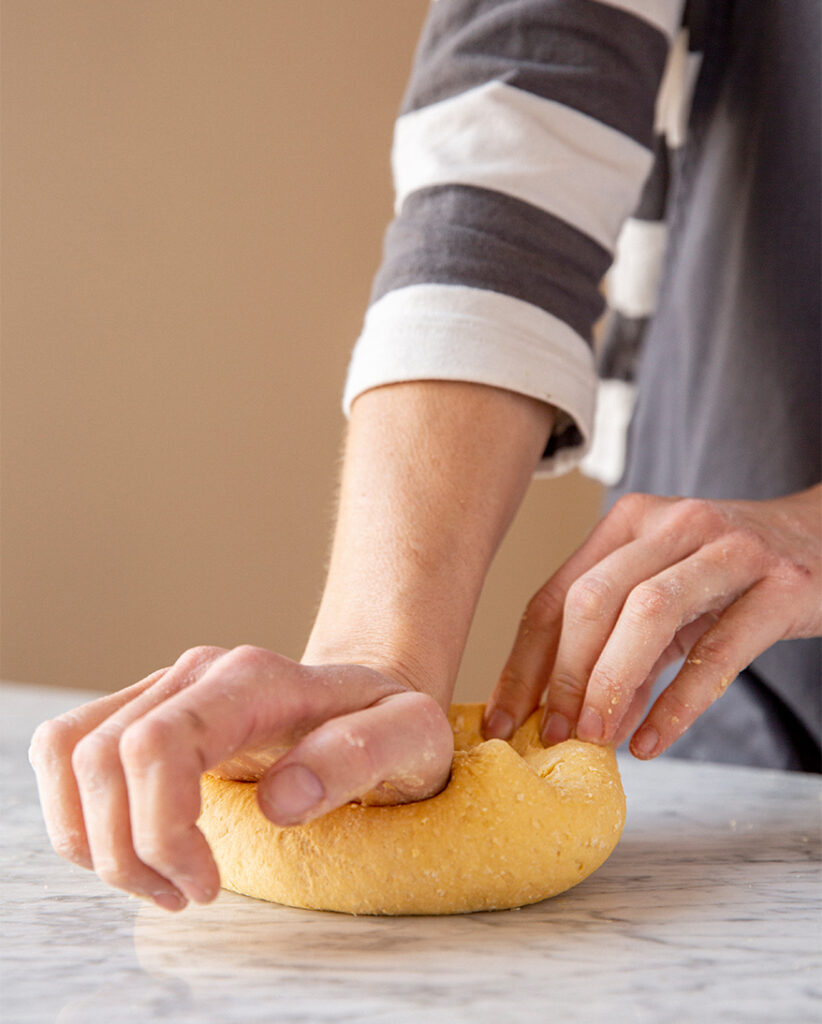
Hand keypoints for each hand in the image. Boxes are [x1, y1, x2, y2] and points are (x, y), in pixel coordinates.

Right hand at [29, 646, 452, 910]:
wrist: (365, 701)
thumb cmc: (389, 723)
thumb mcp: (412, 737)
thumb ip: (361, 754)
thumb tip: (282, 798)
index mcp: (254, 679)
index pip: (158, 742)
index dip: (160, 826)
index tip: (206, 884)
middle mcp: (197, 674)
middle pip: (101, 755)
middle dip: (126, 848)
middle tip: (190, 894)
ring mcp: (166, 689)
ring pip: (71, 753)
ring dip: (93, 836)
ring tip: (161, 882)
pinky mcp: (147, 712)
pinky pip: (72, 752)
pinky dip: (80, 813)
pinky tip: (134, 849)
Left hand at [483, 486, 821, 758]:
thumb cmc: (729, 575)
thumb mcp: (666, 599)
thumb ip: (621, 651)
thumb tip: (572, 721)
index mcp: (628, 523)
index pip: (555, 595)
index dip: (523, 662)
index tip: (504, 720)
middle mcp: (671, 525)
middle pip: (592, 599)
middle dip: (563, 675)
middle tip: (553, 734)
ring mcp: (727, 550)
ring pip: (648, 613)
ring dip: (612, 682)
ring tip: (595, 738)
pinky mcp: (778, 585)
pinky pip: (717, 650)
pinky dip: (678, 703)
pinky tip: (650, 741)